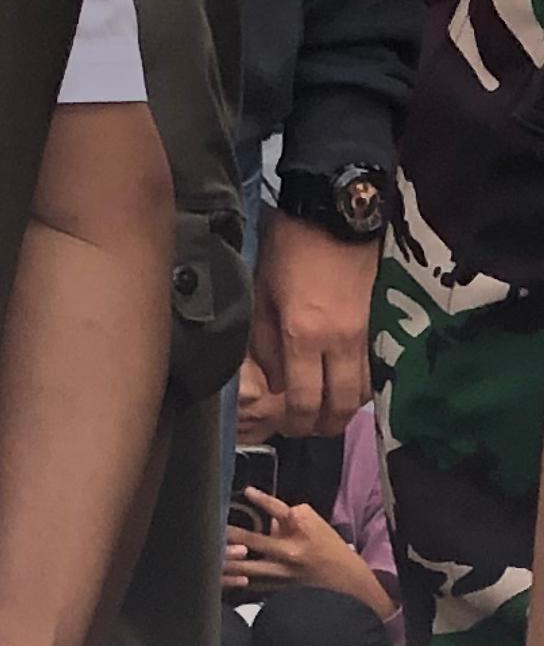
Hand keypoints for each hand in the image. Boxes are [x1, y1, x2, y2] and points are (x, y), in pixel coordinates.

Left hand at [224, 494, 392, 619]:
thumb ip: (286, 520)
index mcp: (303, 531)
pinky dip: (235, 580)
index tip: (247, 491)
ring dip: (227, 560)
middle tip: (211, 525)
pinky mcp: (280, 589)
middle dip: (229, 533)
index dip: (262, 499)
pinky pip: (251, 584)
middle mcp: (291, 552)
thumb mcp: (315, 528)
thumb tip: (265, 516)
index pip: (280, 510)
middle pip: (253, 540)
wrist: (351, 586)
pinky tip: (219, 576)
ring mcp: (284, 573)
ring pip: (247, 567)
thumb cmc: (331, 552)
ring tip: (209, 552)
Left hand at [247, 214, 373, 436]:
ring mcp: (366, 335)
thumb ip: (263, 340)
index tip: (289, 428)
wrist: (334, 216)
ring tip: (327, 412)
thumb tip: (268, 377)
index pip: (304, 399)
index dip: (298, 422)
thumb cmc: (288, 249)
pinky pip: (376, 371)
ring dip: (345, 409)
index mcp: (302, 335)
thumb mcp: (261, 293)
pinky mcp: (383, 326)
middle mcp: (339, 342)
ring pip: (363, 393)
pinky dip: (362, 387)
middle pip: (340, 405)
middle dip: (324, 426)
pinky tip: (346, 387)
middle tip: (309, 429)